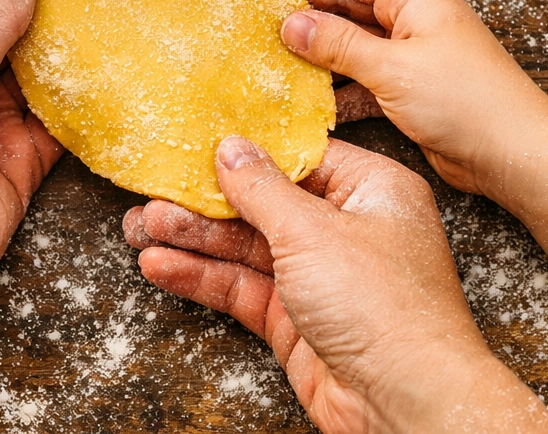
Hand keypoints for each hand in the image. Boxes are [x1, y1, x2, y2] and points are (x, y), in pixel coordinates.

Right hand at [126, 137, 547, 433]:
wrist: (407, 404)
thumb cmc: (386, 309)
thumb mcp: (314, 232)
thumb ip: (263, 188)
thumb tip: (230, 148)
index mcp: (371, 191)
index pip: (298, 158)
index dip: (245, 151)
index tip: (196, 142)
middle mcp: (348, 231)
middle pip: (264, 204)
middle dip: (205, 201)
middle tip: (152, 191)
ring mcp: (322, 279)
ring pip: (247, 248)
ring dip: (194, 239)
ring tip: (140, 228)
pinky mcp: (299, 321)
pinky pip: (243, 289)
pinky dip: (202, 277)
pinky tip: (161, 266)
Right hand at [282, 0, 547, 198]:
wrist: (514, 153)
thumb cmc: (474, 102)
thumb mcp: (394, 68)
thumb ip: (340, 45)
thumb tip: (296, 24)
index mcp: (418, 1)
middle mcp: (417, 23)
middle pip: (352, 6)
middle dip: (311, 6)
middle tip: (268, 4)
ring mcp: (416, 57)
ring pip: (357, 45)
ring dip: (323, 50)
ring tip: (280, 49)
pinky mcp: (414, 92)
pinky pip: (366, 79)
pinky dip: (341, 86)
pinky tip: (315, 94)